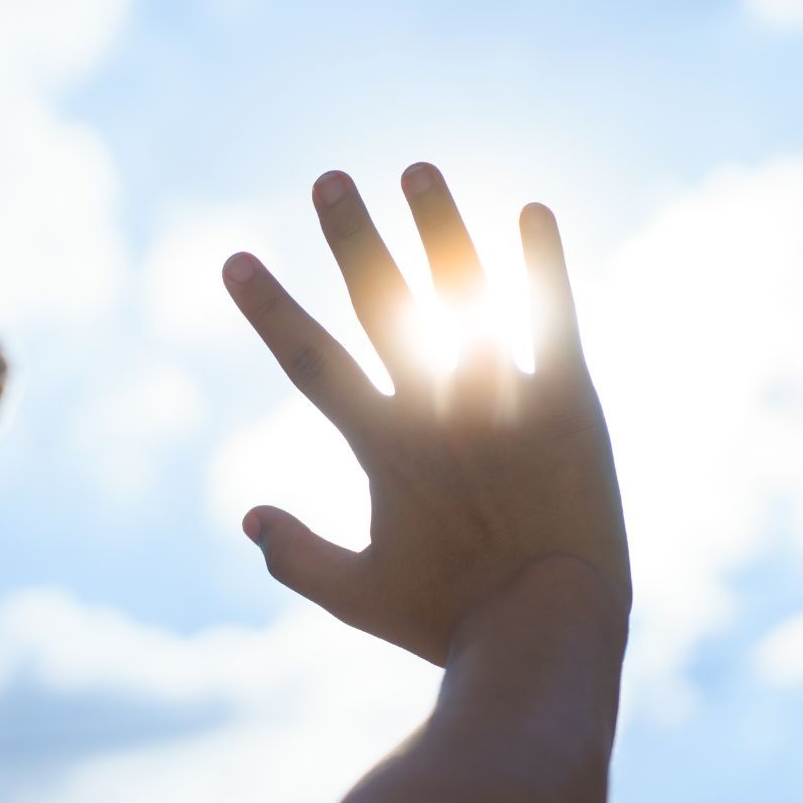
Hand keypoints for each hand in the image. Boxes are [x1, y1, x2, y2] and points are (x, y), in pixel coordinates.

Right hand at [222, 163, 629, 665]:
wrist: (548, 633)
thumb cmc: (447, 620)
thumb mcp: (355, 597)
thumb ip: (295, 556)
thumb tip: (244, 516)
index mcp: (383, 448)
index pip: (311, 361)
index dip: (269, 307)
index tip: (234, 258)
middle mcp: (437, 410)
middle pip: (383, 309)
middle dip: (352, 240)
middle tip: (327, 180)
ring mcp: (502, 403)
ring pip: (465, 298)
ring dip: (438, 229)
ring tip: (416, 168)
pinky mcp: (569, 407)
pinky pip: (553, 322)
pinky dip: (543, 266)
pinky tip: (532, 211)